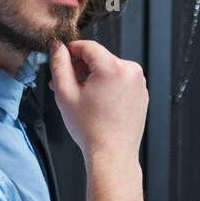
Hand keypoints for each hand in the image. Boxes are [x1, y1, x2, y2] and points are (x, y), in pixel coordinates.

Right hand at [47, 39, 147, 161]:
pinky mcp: (141, 92)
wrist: (112, 154)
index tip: (60, 60)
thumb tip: (57, 46)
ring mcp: (139, 82)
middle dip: (80, 69)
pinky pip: (120, 81)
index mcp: (113, 67)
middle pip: (98, 58)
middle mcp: (131, 71)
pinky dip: (107, 86)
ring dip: (93, 78)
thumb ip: (59, 64)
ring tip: (81, 97)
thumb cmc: (91, 130)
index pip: (86, 46)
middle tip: (65, 85)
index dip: (69, 51)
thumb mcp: (65, 93)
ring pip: (108, 69)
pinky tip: (97, 103)